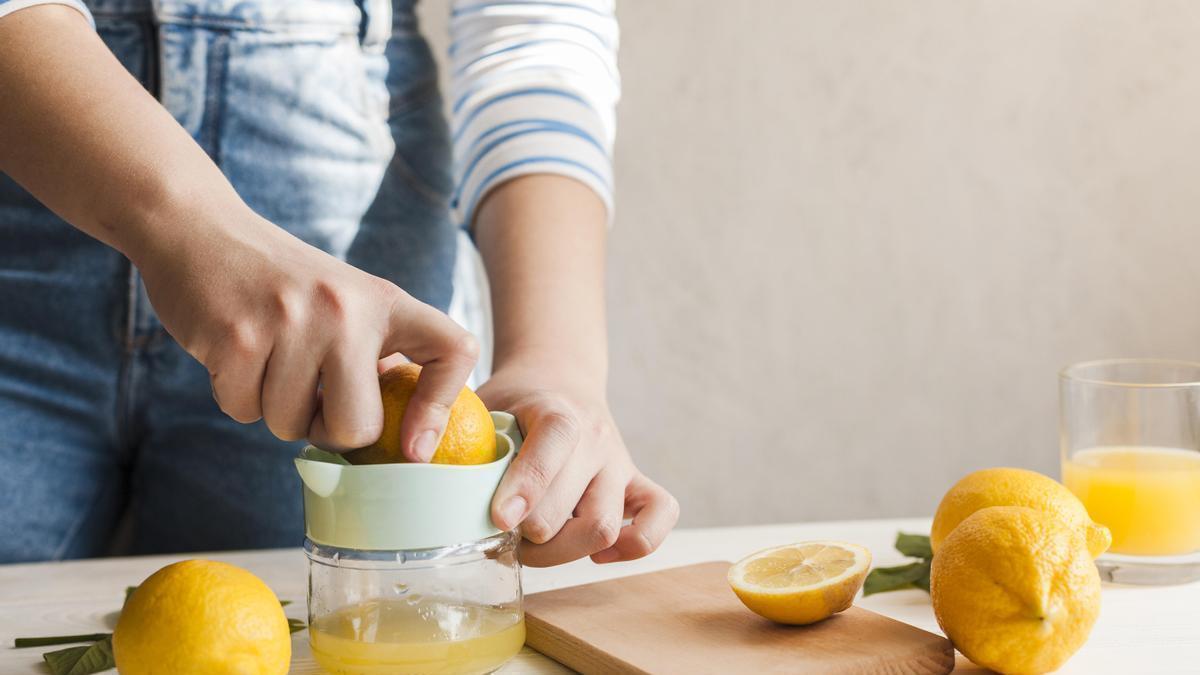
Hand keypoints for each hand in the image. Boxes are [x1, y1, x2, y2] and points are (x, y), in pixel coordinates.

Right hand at [135, 204, 477, 456]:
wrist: (198, 227)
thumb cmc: (280, 282)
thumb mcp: (345, 299)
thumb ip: (374, 352)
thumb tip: (400, 433)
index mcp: (384, 300)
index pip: (452, 349)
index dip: (442, 406)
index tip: (414, 448)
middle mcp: (346, 309)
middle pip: (356, 427)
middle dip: (327, 431)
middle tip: (311, 398)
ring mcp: (291, 321)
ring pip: (290, 425)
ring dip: (273, 410)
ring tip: (267, 359)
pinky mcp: (237, 337)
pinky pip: (243, 411)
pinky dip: (235, 396)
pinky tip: (234, 353)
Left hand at [479, 363, 678, 566]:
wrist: (558, 378)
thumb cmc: (513, 403)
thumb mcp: (484, 405)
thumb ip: (459, 432)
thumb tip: (426, 465)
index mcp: (558, 411)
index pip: (554, 447)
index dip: (527, 488)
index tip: (499, 518)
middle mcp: (597, 439)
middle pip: (578, 509)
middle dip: (535, 537)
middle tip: (502, 536)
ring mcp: (620, 464)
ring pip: (607, 527)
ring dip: (564, 552)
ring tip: (533, 545)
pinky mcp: (638, 482)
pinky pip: (661, 516)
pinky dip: (633, 545)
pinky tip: (593, 551)